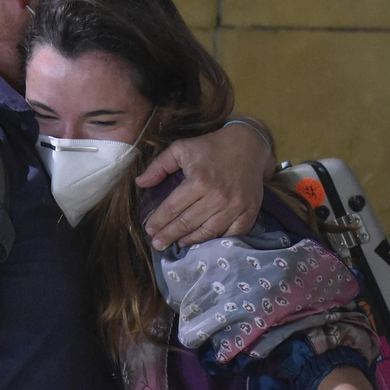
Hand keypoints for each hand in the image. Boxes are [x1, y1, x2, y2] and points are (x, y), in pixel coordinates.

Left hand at [136, 122, 271, 248]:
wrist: (249, 145)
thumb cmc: (212, 147)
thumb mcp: (182, 148)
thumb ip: (159, 165)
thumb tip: (140, 183)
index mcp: (199, 180)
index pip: (172, 208)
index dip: (158, 221)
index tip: (149, 230)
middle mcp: (217, 196)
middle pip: (187, 223)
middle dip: (169, 235)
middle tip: (157, 244)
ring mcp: (235, 206)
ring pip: (208, 232)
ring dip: (190, 241)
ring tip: (178, 244)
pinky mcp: (249, 212)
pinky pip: (231, 234)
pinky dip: (217, 241)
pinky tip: (204, 243)